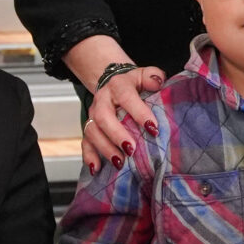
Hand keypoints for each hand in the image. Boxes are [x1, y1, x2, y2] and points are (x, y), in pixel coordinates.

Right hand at [68, 36, 164, 173]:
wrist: (112, 82)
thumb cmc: (133, 84)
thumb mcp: (144, 75)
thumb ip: (153, 76)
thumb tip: (157, 82)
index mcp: (118, 86)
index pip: (127, 97)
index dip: (139, 112)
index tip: (153, 128)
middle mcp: (102, 100)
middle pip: (103, 117)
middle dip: (117, 135)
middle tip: (131, 149)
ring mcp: (94, 115)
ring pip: (93, 131)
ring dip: (105, 148)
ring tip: (120, 162)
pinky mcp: (90, 128)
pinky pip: (85, 142)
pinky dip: (89, 156)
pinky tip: (97, 168)